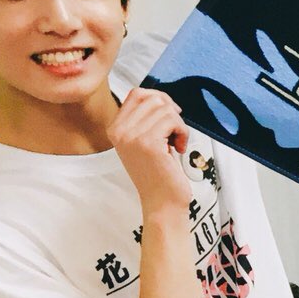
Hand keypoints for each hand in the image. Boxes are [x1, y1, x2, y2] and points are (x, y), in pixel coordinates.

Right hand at [108, 90, 193, 219]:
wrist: (162, 203)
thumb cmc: (159, 175)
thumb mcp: (145, 142)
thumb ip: (146, 120)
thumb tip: (162, 98)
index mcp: (115, 128)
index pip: (137, 94)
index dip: (159, 99)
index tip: (171, 116)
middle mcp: (119, 131)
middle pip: (152, 98)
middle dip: (171, 112)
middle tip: (176, 132)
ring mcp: (132, 136)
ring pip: (165, 109)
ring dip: (178, 125)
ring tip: (176, 143)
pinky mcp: (149, 143)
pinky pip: (173, 120)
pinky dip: (183, 132)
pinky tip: (179, 148)